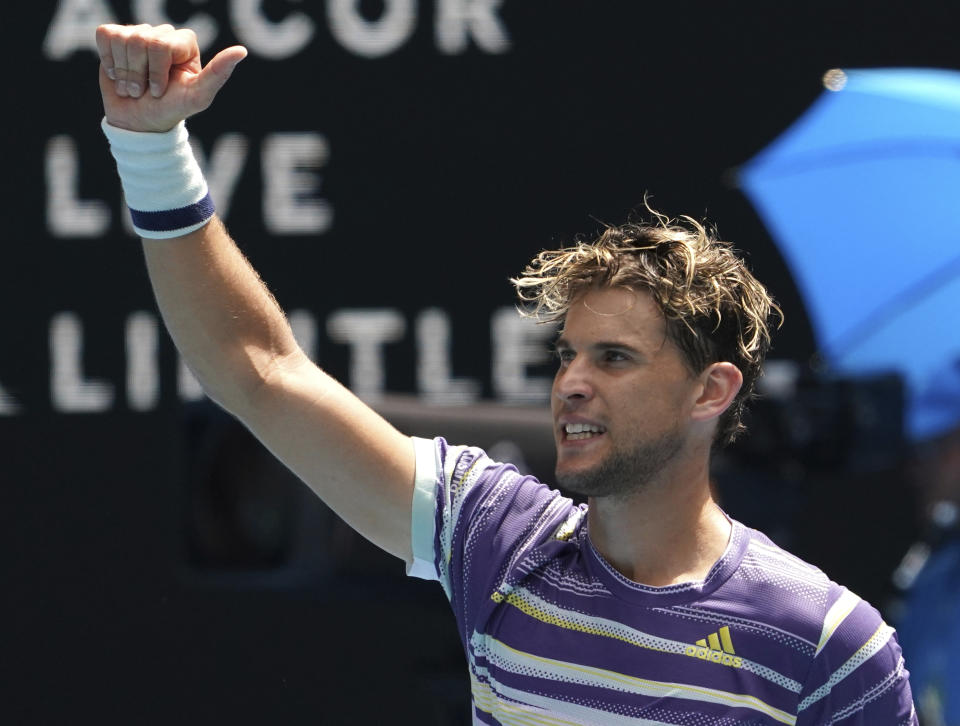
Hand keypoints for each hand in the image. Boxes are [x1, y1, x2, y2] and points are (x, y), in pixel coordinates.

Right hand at [96, 24, 246, 132]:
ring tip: (133, 86)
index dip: (155, 71)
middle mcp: (164, 33)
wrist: (140, 122)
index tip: (160, 92)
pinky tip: (119, 74)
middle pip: (140, 40)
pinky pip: (106, 35)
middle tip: (145, 91)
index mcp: (186, 42)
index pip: (160, 44)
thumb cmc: (171, 110)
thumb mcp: (197, 97)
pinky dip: (109, 60)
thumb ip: (219, 74)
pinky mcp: (116, 36)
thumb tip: (241, 50)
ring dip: (124, 71)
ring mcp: (139, 33)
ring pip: (122, 39)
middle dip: (139, 74)